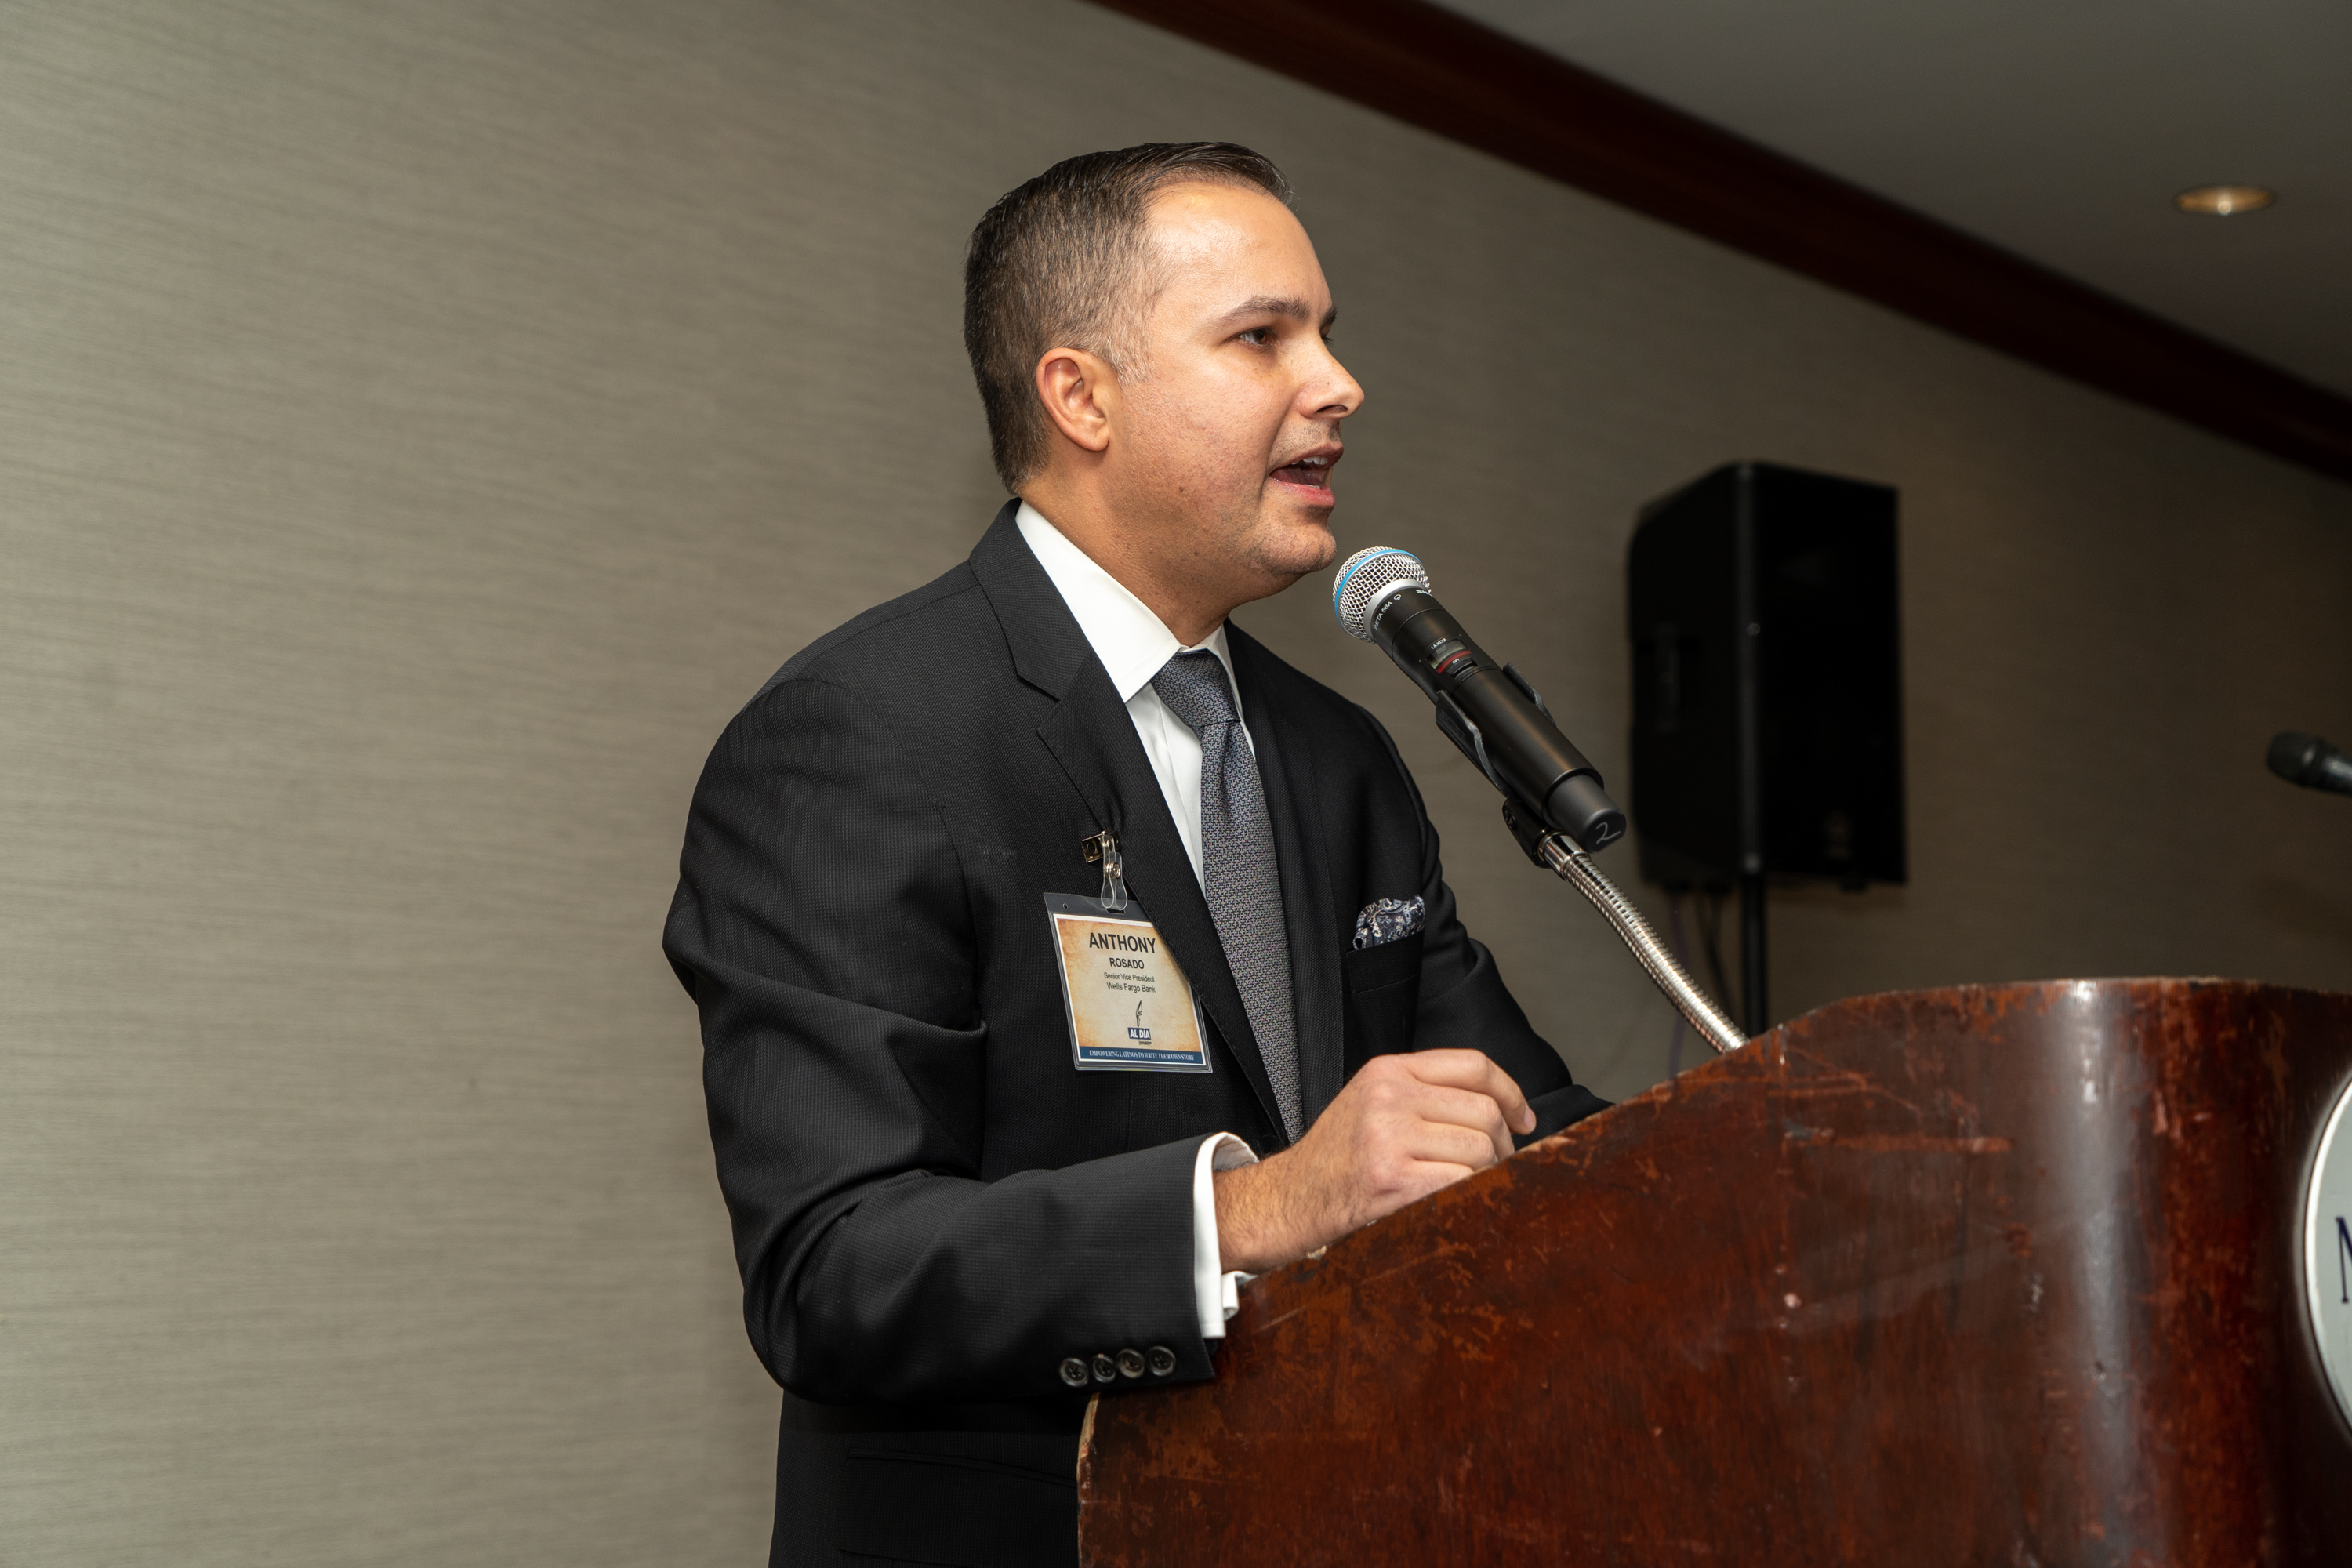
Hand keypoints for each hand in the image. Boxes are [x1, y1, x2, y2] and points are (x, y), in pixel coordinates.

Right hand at [1212, 1050, 1534, 1272]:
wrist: (1292, 1198)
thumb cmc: (1337, 1159)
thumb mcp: (1372, 1103)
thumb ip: (1424, 1095)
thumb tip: (1498, 1110)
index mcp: (1388, 1071)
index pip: (1473, 1065)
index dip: (1511, 1091)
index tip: (1524, 1117)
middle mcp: (1389, 1096)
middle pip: (1484, 1110)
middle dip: (1504, 1144)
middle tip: (1497, 1165)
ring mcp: (1389, 1135)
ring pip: (1480, 1148)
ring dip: (1490, 1173)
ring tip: (1472, 1185)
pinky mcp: (1393, 1177)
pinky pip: (1462, 1181)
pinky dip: (1472, 1194)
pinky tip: (1458, 1200)